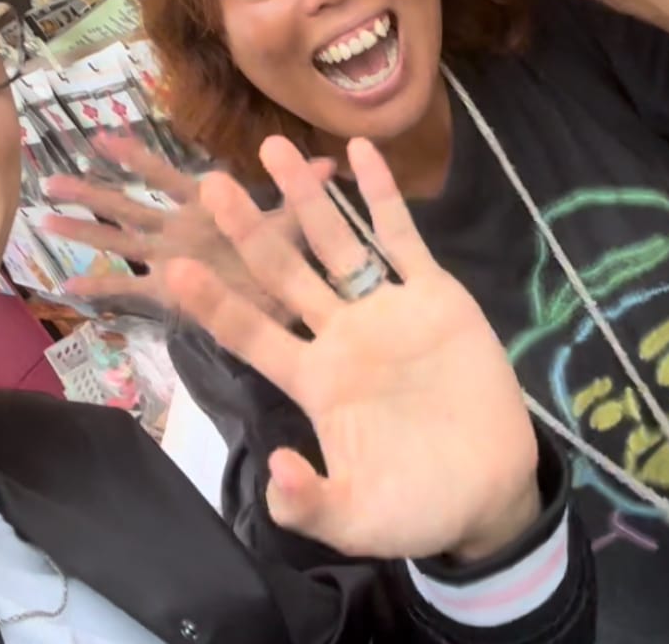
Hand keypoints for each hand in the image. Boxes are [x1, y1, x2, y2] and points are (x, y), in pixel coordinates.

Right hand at [41, 133, 303, 319]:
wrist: (286, 313)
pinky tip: (66, 288)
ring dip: (83, 231)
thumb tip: (331, 161)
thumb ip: (302, 195)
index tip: (103, 138)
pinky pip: (127, 290)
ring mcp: (167, 260)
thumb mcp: (292, 226)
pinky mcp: (168, 293)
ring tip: (45, 218)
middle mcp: (176, 232)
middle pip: (127, 206)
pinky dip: (99, 289)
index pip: (162, 177)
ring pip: (117, 241)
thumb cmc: (284, 264)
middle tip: (50, 177)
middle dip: (91, 193)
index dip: (136, 158)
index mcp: (200, 211)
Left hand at [167, 136, 539, 562]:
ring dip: (306, 197)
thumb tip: (274, 472)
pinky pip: (402, 237)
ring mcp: (386, 310)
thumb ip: (312, 506)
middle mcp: (340, 335)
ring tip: (273, 149)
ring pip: (336, 242)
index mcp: (314, 381)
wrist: (492, 491)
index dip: (216, 302)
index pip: (253, 334)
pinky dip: (383, 194)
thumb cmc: (419, 506)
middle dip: (249, 230)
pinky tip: (360, 150)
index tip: (176, 266)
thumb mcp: (359, 520)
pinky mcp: (434, 295)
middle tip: (210, 184)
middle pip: (284, 272)